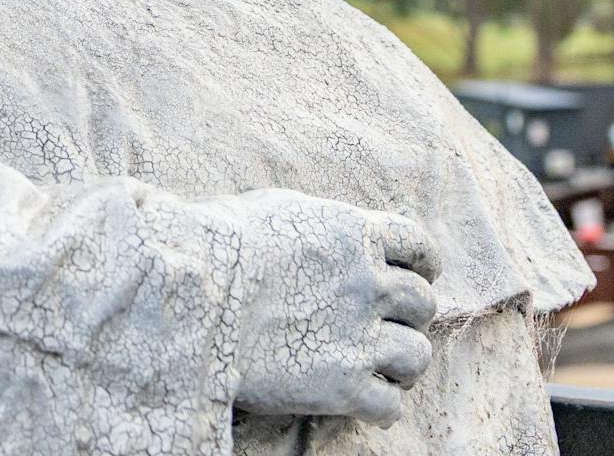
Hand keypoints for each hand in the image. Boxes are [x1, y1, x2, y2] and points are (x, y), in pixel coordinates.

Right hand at [232, 192, 439, 425]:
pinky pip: (389, 404)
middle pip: (422, 303)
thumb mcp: (280, 208)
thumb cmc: (221, 242)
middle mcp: (367, 284)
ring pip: (416, 355)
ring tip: (383, 366)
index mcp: (355, 235)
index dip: (421, 264)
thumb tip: (333, 232)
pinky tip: (363, 399)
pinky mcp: (341, 386)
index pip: (419, 246)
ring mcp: (358, 337)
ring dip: (403, 362)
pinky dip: (382, 405)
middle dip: (409, 314)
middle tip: (386, 324)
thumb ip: (322, 224)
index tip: (415, 275)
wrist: (192, 291)